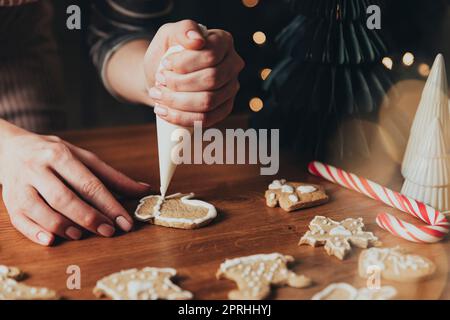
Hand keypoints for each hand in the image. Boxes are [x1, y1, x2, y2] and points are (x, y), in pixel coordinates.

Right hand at [0, 123, 150, 245]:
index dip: (109, 205)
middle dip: (89, 218)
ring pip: (41, 210)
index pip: (89, 183)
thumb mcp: (83, 158)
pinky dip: (35, 232)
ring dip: (64, 226)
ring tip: (82, 235)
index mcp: (60, 155)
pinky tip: (51, 240)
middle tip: (109, 231)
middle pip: (65, 198)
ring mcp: (20, 185)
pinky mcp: (9, 200)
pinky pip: (19, 220)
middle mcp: (38, 168)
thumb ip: (112, 176)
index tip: (125, 222)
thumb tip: (144, 190)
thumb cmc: (54, 154)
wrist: (10, 148)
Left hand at [144, 20, 244, 126]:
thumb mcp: (169, 34)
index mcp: (223, 42)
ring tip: (157, 96)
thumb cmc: (168, 52)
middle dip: (179, 83)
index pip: (210, 55)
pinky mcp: (223, 109)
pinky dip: (181, 117)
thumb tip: (197, 40)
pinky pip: (206, 119)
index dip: (184, 63)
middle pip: (211, 80)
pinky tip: (164, 111)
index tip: (164, 64)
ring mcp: (231, 89)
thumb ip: (183, 30)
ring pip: (208, 102)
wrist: (162, 75)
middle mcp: (233, 65)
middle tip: (159, 81)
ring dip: (177, 101)